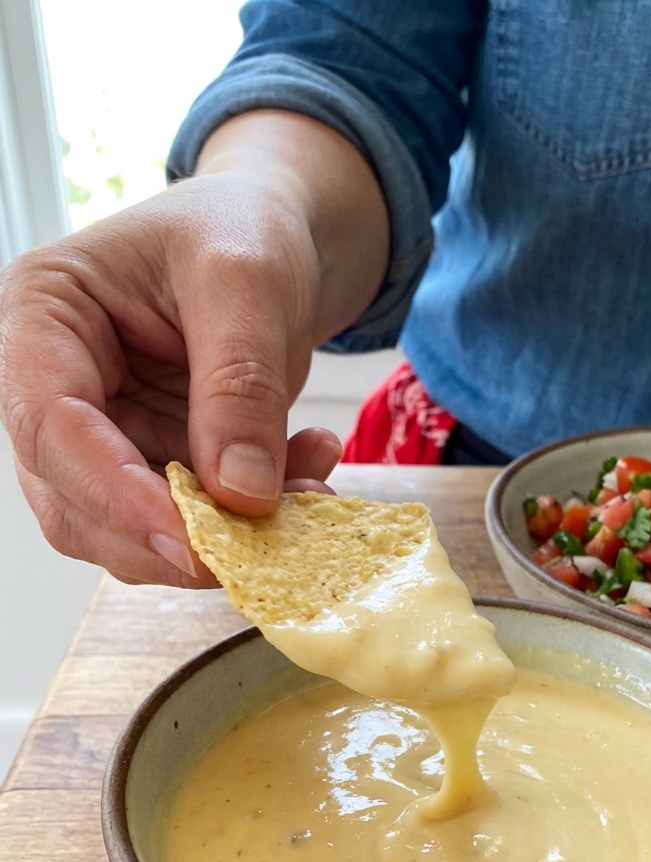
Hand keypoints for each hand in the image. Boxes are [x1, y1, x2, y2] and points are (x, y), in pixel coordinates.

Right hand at [0, 113, 388, 586]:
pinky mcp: (153, 466)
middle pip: (75, 500)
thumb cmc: (242, 227)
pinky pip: (189, 522)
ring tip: (309, 493)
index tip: (188, 538)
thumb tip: (241, 494)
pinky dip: (249, 523)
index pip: (49, 424)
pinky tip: (309, 477)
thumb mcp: (248, 281)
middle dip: (168, 537)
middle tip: (258, 548)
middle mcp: (55, 387)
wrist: (274, 237)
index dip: (112, 492)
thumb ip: (240, 384)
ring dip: (217, 539)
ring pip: (128, 532)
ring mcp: (102, 436)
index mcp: (42, 317)